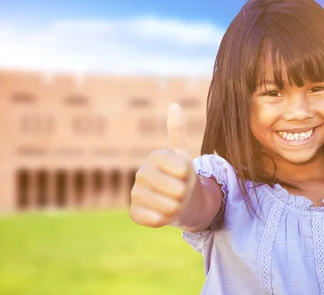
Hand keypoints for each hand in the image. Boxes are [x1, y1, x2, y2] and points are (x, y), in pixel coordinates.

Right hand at [129, 103, 196, 227]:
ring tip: (174, 202)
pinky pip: (153, 219)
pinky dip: (163, 219)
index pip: (182, 169)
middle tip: (181, 191)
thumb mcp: (184, 154)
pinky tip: (162, 213)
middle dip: (185, 193)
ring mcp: (136, 194)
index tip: (186, 173)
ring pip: (167, 206)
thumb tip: (173, 104)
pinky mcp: (134, 213)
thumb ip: (177, 131)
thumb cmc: (182, 176)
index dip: (189, 174)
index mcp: (155, 157)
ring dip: (177, 206)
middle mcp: (142, 174)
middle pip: (176, 189)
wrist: (178, 200)